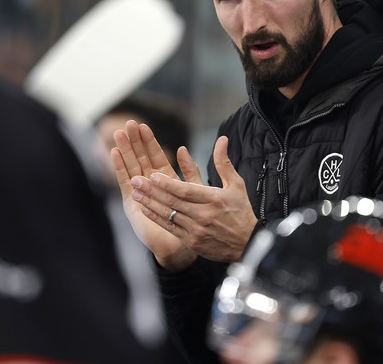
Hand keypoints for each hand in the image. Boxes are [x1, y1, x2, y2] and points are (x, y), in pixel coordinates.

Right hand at [111, 121, 198, 270]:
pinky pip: (124, 181)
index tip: (143, 126)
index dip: (149, 142)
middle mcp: (150, 185)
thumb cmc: (192, 222)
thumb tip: (183, 149)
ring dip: (125, 150)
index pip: (155, 156)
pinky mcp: (131, 203)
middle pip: (140, 158)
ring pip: (131, 167)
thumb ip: (190, 171)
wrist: (180, 247)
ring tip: (118, 134)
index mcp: (166, 180)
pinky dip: (119, 167)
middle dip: (135, 141)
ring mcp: (139, 193)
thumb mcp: (196, 192)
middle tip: (129, 123)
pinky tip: (114, 153)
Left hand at [130, 134, 257, 263]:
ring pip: (169, 215)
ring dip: (150, 203)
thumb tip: (222, 139)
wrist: (248, 244)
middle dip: (152, 191)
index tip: (153, 175)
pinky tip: (145, 209)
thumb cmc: (240, 211)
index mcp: (214, 199)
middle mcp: (204, 215)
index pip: (187, 190)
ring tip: (135, 192)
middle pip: (174, 202)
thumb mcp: (236, 184)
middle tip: (136, 180)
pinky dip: (156, 218)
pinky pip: (170, 228)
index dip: (168, 183)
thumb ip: (223, 162)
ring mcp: (196, 230)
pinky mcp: (191, 241)